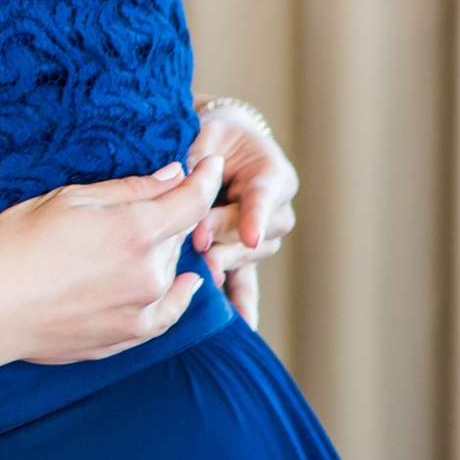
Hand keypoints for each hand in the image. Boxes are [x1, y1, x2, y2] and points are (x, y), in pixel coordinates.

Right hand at [0, 157, 222, 366]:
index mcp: (135, 229)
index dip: (205, 177)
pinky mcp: (131, 335)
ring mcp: (143, 308)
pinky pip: (169, 312)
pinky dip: (180, 295)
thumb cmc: (16, 246)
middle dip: (168, 214)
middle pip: (178, 234)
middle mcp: (150, 271)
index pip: (191, 199)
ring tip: (125, 244)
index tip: (211, 164)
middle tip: (141, 204)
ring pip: (171, 269)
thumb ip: (128, 189)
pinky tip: (186, 285)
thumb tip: (174, 174)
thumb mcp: (67, 200)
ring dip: (161, 252)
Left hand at [188, 104, 297, 327]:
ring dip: (223, 259)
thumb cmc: (209, 135)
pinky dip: (243, 301)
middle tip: (197, 241)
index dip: (256, 215)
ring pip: (248, 254)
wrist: (215, 142)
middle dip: (224, 236)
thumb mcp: (204, 135)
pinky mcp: (245, 253)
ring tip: (202, 264)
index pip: (265, 195)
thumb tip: (184, 188)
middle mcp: (276, 208)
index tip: (250, 235)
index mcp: (272, 173)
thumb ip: (199, 161)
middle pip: (255, 231)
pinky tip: (245, 324)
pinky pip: (247, 280)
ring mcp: (263, 234)